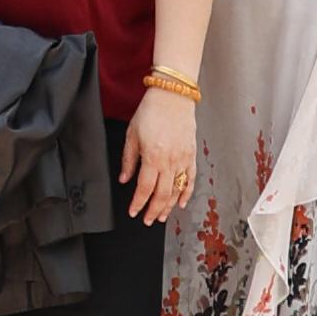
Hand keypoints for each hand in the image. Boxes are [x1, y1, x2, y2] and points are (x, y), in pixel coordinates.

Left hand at [119, 86, 196, 228]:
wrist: (173, 95)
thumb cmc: (151, 111)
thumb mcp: (132, 133)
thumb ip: (129, 159)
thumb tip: (124, 179)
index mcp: (153, 156)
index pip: (144, 188)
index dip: (138, 203)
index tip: (133, 212)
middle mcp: (169, 161)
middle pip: (162, 195)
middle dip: (153, 210)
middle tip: (148, 220)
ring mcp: (183, 159)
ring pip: (177, 191)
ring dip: (169, 206)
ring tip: (161, 216)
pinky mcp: (192, 155)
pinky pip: (191, 179)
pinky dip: (187, 193)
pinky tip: (182, 203)